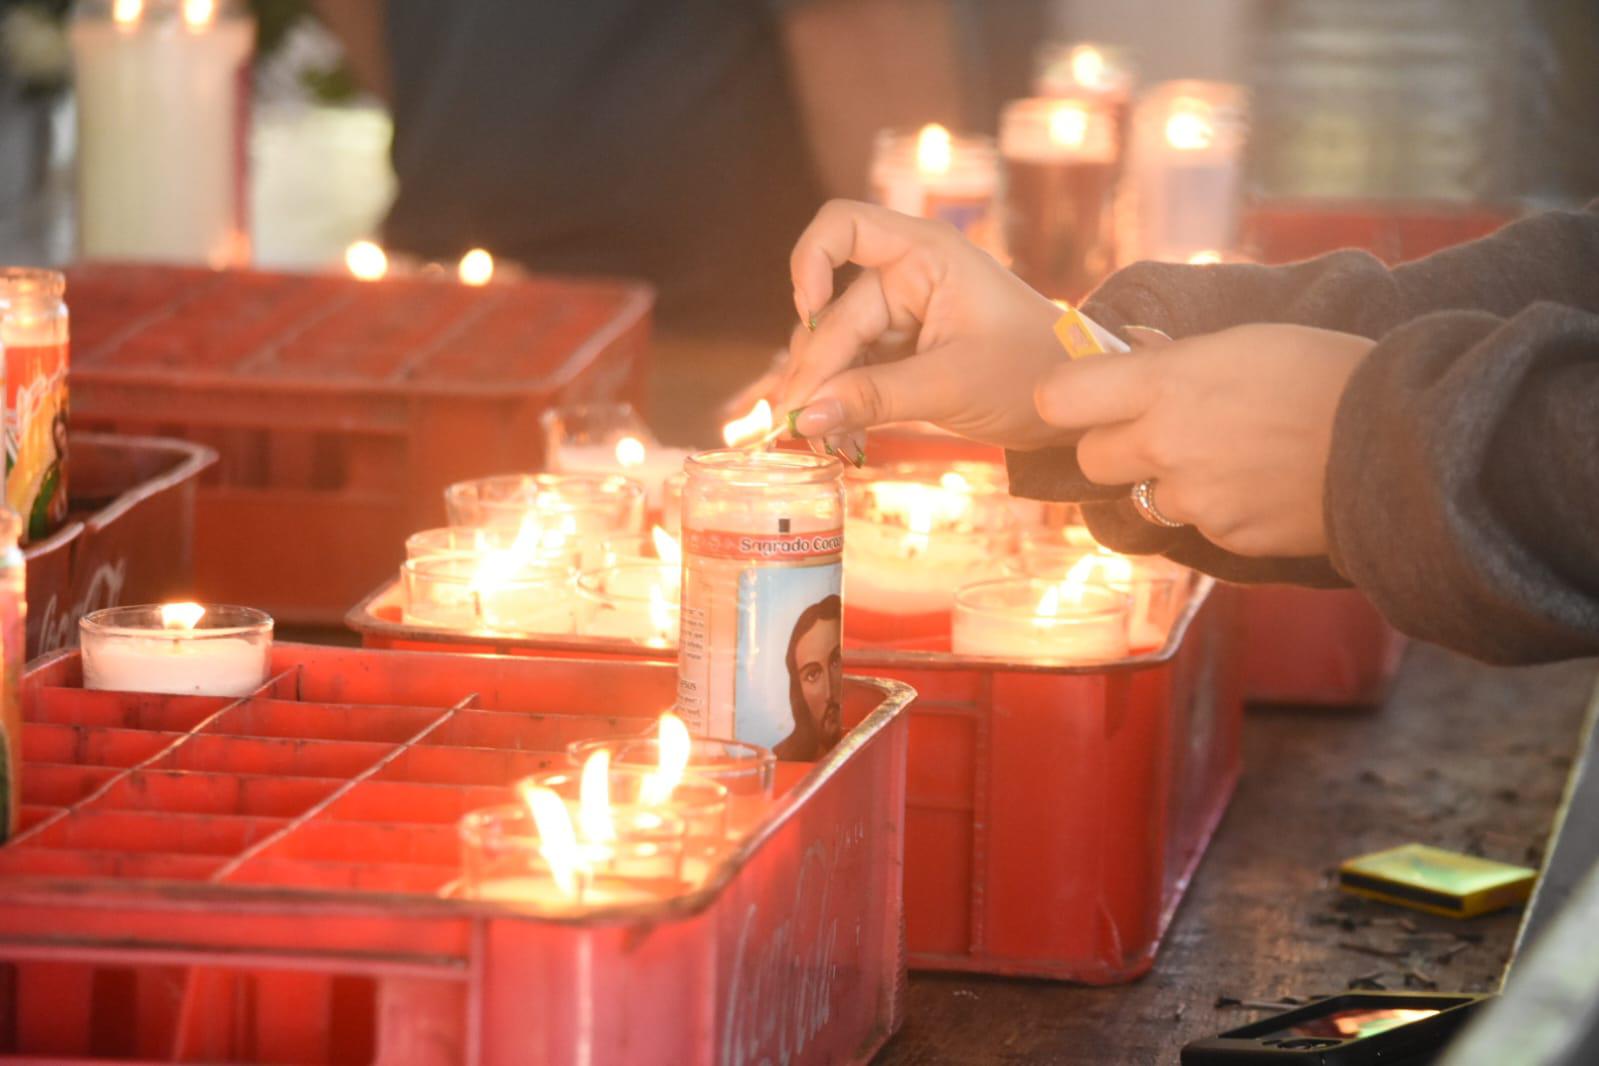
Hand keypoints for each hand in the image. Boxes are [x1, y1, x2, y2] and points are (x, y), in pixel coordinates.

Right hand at [781, 200, 1068, 450]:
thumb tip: (803, 417)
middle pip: (834, 313)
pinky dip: (845, 405)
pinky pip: (855, 373)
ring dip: (826, 394)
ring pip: (837, 348)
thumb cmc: (1032, 375)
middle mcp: (906, 276)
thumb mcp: (951, 386)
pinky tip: (843, 439)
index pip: (842, 225)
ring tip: (827, 441)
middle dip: (817, 370)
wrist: (1074, 405)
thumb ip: (874, 397)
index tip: (808, 312)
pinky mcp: (901, 352)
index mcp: (926, 255)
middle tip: (801, 425)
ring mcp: (902, 316)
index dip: (810, 261)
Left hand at [1034, 324, 1374, 556]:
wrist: (1399, 441)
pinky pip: (1195, 526)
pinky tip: (1258, 486)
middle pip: (1091, 458)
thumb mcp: (1243, 340)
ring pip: (1144, 497)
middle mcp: (1165, 445)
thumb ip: (1172, 356)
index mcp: (1164, 383)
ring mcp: (1194, 498)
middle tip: (1157, 430)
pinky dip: (1215, 509)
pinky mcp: (1224, 539)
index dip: (1067, 397)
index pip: (1058, 398)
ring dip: (1169, 481)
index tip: (1083, 395)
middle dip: (1113, 445)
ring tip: (1227, 458)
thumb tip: (1127, 350)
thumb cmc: (1324, 372)